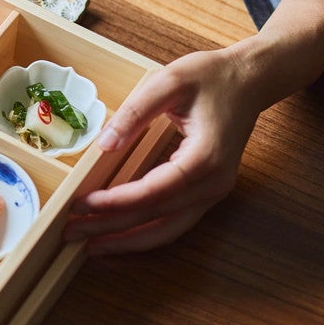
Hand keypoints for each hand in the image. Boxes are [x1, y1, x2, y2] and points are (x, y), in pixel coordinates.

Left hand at [63, 48, 261, 253]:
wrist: (251, 80)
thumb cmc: (212, 76)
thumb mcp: (169, 81)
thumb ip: (135, 112)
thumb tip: (105, 144)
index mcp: (205, 158)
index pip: (153, 192)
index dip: (115, 203)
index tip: (81, 204)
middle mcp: (213, 185)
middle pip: (158, 220)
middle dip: (112, 230)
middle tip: (72, 233)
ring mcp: (213, 193)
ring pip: (168, 231)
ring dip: (128, 242)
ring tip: (90, 247)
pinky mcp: (207, 193)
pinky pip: (174, 223)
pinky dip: (146, 235)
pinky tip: (118, 238)